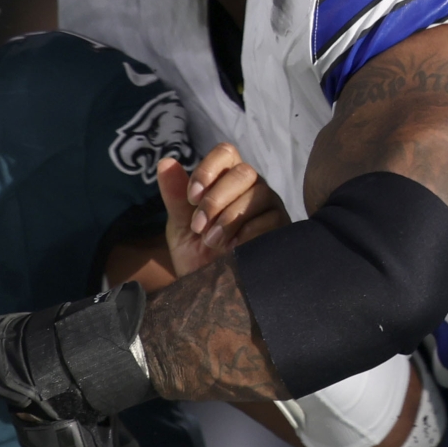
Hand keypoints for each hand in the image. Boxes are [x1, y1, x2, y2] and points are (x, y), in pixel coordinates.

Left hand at [159, 145, 285, 278]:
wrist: (211, 293)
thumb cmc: (197, 257)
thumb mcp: (180, 227)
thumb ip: (175, 196)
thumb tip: (165, 161)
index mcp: (226, 180)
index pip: (226, 153)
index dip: (208, 170)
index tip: (191, 198)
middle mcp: (252, 187)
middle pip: (243, 172)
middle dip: (216, 199)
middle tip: (199, 227)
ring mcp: (269, 207)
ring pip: (258, 192)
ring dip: (230, 217)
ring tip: (212, 242)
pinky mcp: (281, 228)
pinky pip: (270, 219)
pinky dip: (247, 232)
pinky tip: (233, 249)